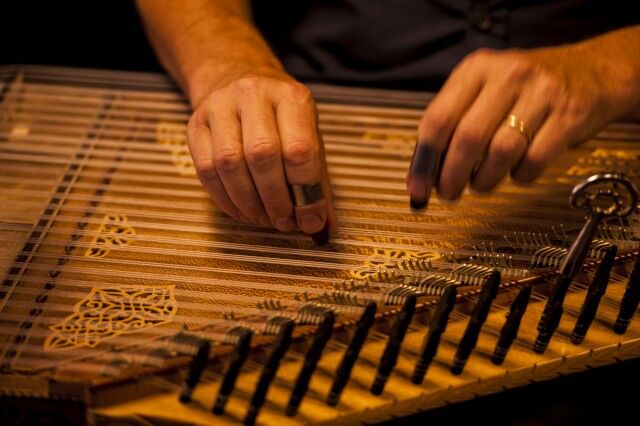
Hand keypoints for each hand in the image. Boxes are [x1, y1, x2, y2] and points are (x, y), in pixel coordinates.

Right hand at [187, 71, 334, 236]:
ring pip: (229, 164)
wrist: (239, 83)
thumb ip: (318, 184)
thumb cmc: (281, 121)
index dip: (306, 192)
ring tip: (264, 219)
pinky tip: (242, 211)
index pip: (300, 148)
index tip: (310, 220)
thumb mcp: (309, 140)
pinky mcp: (195, 124)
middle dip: (275, 200)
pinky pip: (206, 170)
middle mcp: (254, 94)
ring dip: (249, 203)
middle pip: (262, 155)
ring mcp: (220, 106)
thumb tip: (320, 227)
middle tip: (284, 223)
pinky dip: (226, 200)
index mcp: (291, 97)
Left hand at [408, 43, 639, 205]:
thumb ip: (455, 120)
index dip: (424, 161)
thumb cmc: (527, 87)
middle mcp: (508, 75)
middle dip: (451, 176)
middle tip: (448, 193)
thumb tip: (425, 170)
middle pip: (467, 138)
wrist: (594, 71)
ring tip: (481, 183)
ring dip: (484, 180)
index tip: (417, 188)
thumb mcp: (485, 87)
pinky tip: (516, 172)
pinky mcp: (569, 115)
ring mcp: (542, 93)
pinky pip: (534, 160)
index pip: (438, 118)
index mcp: (476, 69)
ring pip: (501, 152)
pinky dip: (519, 176)